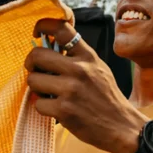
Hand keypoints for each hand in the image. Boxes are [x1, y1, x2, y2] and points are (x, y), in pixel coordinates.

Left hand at [24, 19, 147, 152]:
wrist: (122, 127)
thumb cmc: (107, 98)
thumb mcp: (99, 69)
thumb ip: (78, 57)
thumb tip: (50, 45)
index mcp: (88, 56)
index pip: (61, 28)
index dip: (43, 25)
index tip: (36, 33)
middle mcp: (79, 69)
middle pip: (37, 55)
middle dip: (31, 64)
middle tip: (35, 71)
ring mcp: (71, 90)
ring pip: (33, 80)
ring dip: (36, 88)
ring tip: (48, 93)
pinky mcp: (64, 110)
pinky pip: (38, 103)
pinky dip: (43, 107)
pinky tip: (55, 109)